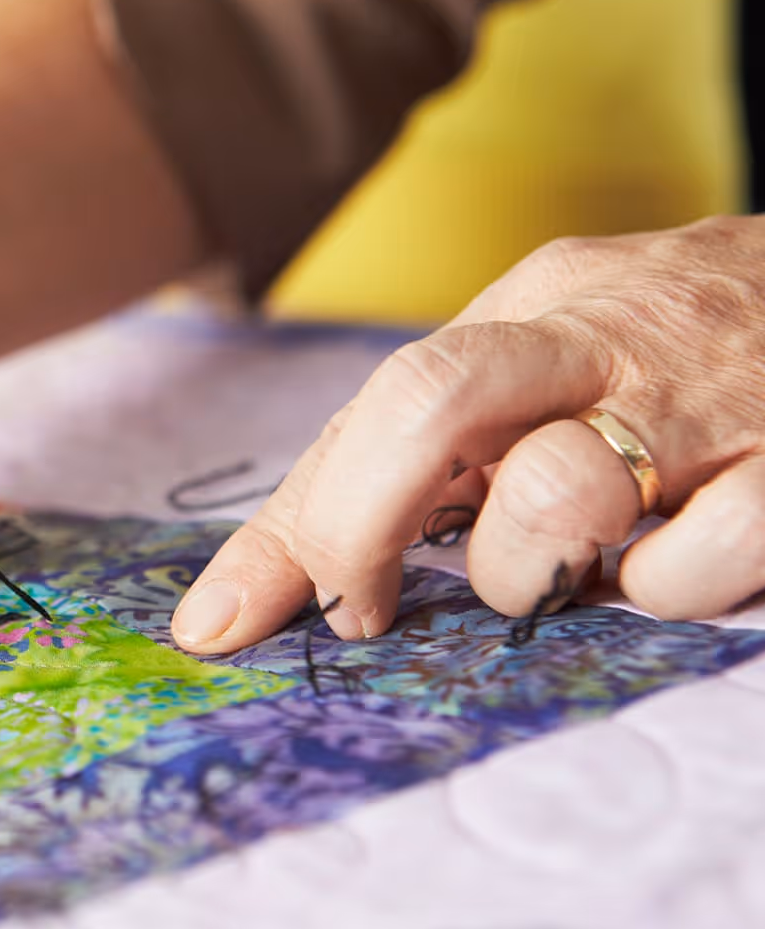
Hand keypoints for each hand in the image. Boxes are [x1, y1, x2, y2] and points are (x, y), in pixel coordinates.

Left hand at [173, 216, 764, 650]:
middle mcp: (609, 339)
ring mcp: (712, 401)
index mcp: (534, 310)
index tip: (260, 618)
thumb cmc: (679, 364)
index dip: (309, 524)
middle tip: (375, 602)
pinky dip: (665, 590)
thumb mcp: (540, 380)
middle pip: (434, 402)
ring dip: (536, 569)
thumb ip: (394, 474)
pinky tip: (677, 562)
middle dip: (365, 522)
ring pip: (559, 495)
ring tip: (576, 563)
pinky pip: (697, 562)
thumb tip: (215, 617)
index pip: (382, 406)